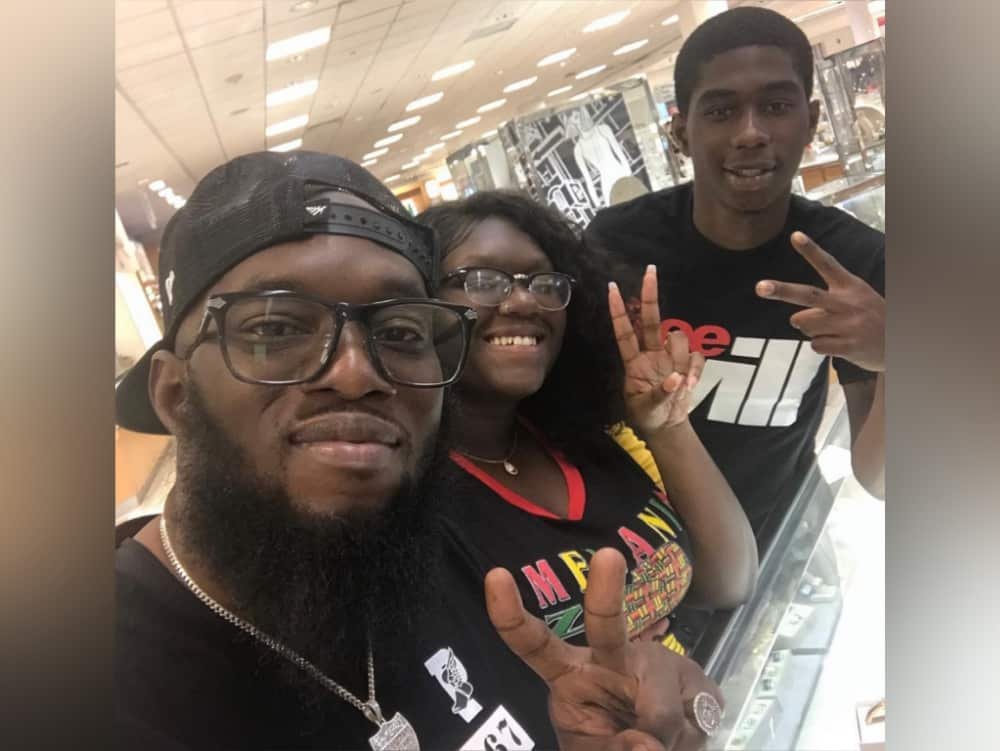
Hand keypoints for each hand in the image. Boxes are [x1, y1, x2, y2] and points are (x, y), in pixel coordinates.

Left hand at [485, 548, 723, 750]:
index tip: (496, 576)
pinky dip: (689, 739)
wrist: (665, 750)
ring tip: (663, 744)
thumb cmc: (611, 742)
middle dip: (606, 593)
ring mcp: (655, 664)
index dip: (511, 614)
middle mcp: (610, 659)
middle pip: (606, 625)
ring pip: (658, 699)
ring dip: (661, 736)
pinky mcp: (695, 679)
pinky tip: (687, 732)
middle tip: (608, 557)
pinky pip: (694, 715)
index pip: (533, 643)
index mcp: (569, 675)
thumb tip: (647, 745)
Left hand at [609, 266, 704, 435]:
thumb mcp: (647, 409)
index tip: (612, 288)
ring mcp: (670, 357)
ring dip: (681, 358)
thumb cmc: (648, 416)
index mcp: (634, 362)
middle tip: (650, 271)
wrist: (667, 425)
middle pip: (650, 320)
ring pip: (678, 338)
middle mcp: (651, 353)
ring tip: (679, 384)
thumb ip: (660, 395)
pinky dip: (695, 371)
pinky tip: (688, 386)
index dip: (619, 311)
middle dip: (650, 296)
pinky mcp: (688, 363)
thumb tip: (674, 378)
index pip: (624, 332)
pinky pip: (696, 356)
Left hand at [756, 231, 884, 371]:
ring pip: (805, 324)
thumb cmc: (872, 318)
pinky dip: (821, 345)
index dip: (810, 250)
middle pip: (807, 295)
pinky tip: (839, 343)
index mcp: (850, 286)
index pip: (828, 264)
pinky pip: (815, 345)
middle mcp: (847, 303)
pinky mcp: (848, 346)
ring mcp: (847, 325)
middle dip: (781, 290)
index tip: (794, 236)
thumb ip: (829, 300)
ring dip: (810, 329)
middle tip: (761, 287)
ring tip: (832, 329)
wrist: (900, 343)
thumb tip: (795, 318)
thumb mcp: (859, 297)